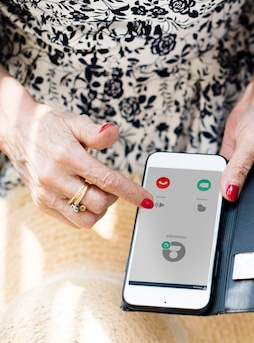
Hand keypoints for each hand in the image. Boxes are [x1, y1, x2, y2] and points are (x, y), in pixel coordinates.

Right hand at [0, 102, 152, 227]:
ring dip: (100, 209)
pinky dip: (85, 214)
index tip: (146, 199)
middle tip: (111, 185)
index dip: (131, 192)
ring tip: (98, 192)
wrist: (17, 131)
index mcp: (67, 156)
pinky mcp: (40, 202)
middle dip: (113, 197)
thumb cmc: (50, 126)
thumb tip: (113, 133)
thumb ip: (96, 131)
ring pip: (85, 219)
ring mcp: (45, 193)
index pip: (106, 180)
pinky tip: (85, 198)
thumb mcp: (74, 121)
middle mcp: (54, 178)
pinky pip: (71, 221)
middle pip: (98, 203)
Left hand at [219, 101, 253, 200]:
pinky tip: (208, 169)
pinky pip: (218, 167)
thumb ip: (240, 168)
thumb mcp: (252, 144)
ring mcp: (240, 164)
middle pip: (236, 188)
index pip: (250, 194)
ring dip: (216, 179)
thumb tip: (230, 192)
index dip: (237, 199)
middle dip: (224, 190)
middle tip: (212, 191)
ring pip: (224, 180)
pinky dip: (212, 168)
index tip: (222, 202)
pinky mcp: (230, 156)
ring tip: (211, 178)